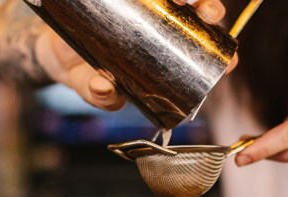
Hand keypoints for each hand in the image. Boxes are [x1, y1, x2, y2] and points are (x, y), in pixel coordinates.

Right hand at [35, 0, 235, 110]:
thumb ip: (102, 95)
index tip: (229, 62)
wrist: (57, 51)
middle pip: (199, 18)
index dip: (221, 58)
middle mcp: (165, 32)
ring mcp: (151, 11)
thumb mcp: (94, 90)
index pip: (203, 58)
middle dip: (210, 11)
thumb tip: (104, 88)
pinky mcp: (133, 0)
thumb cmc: (88, 76)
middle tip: (207, 11)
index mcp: (167, 62)